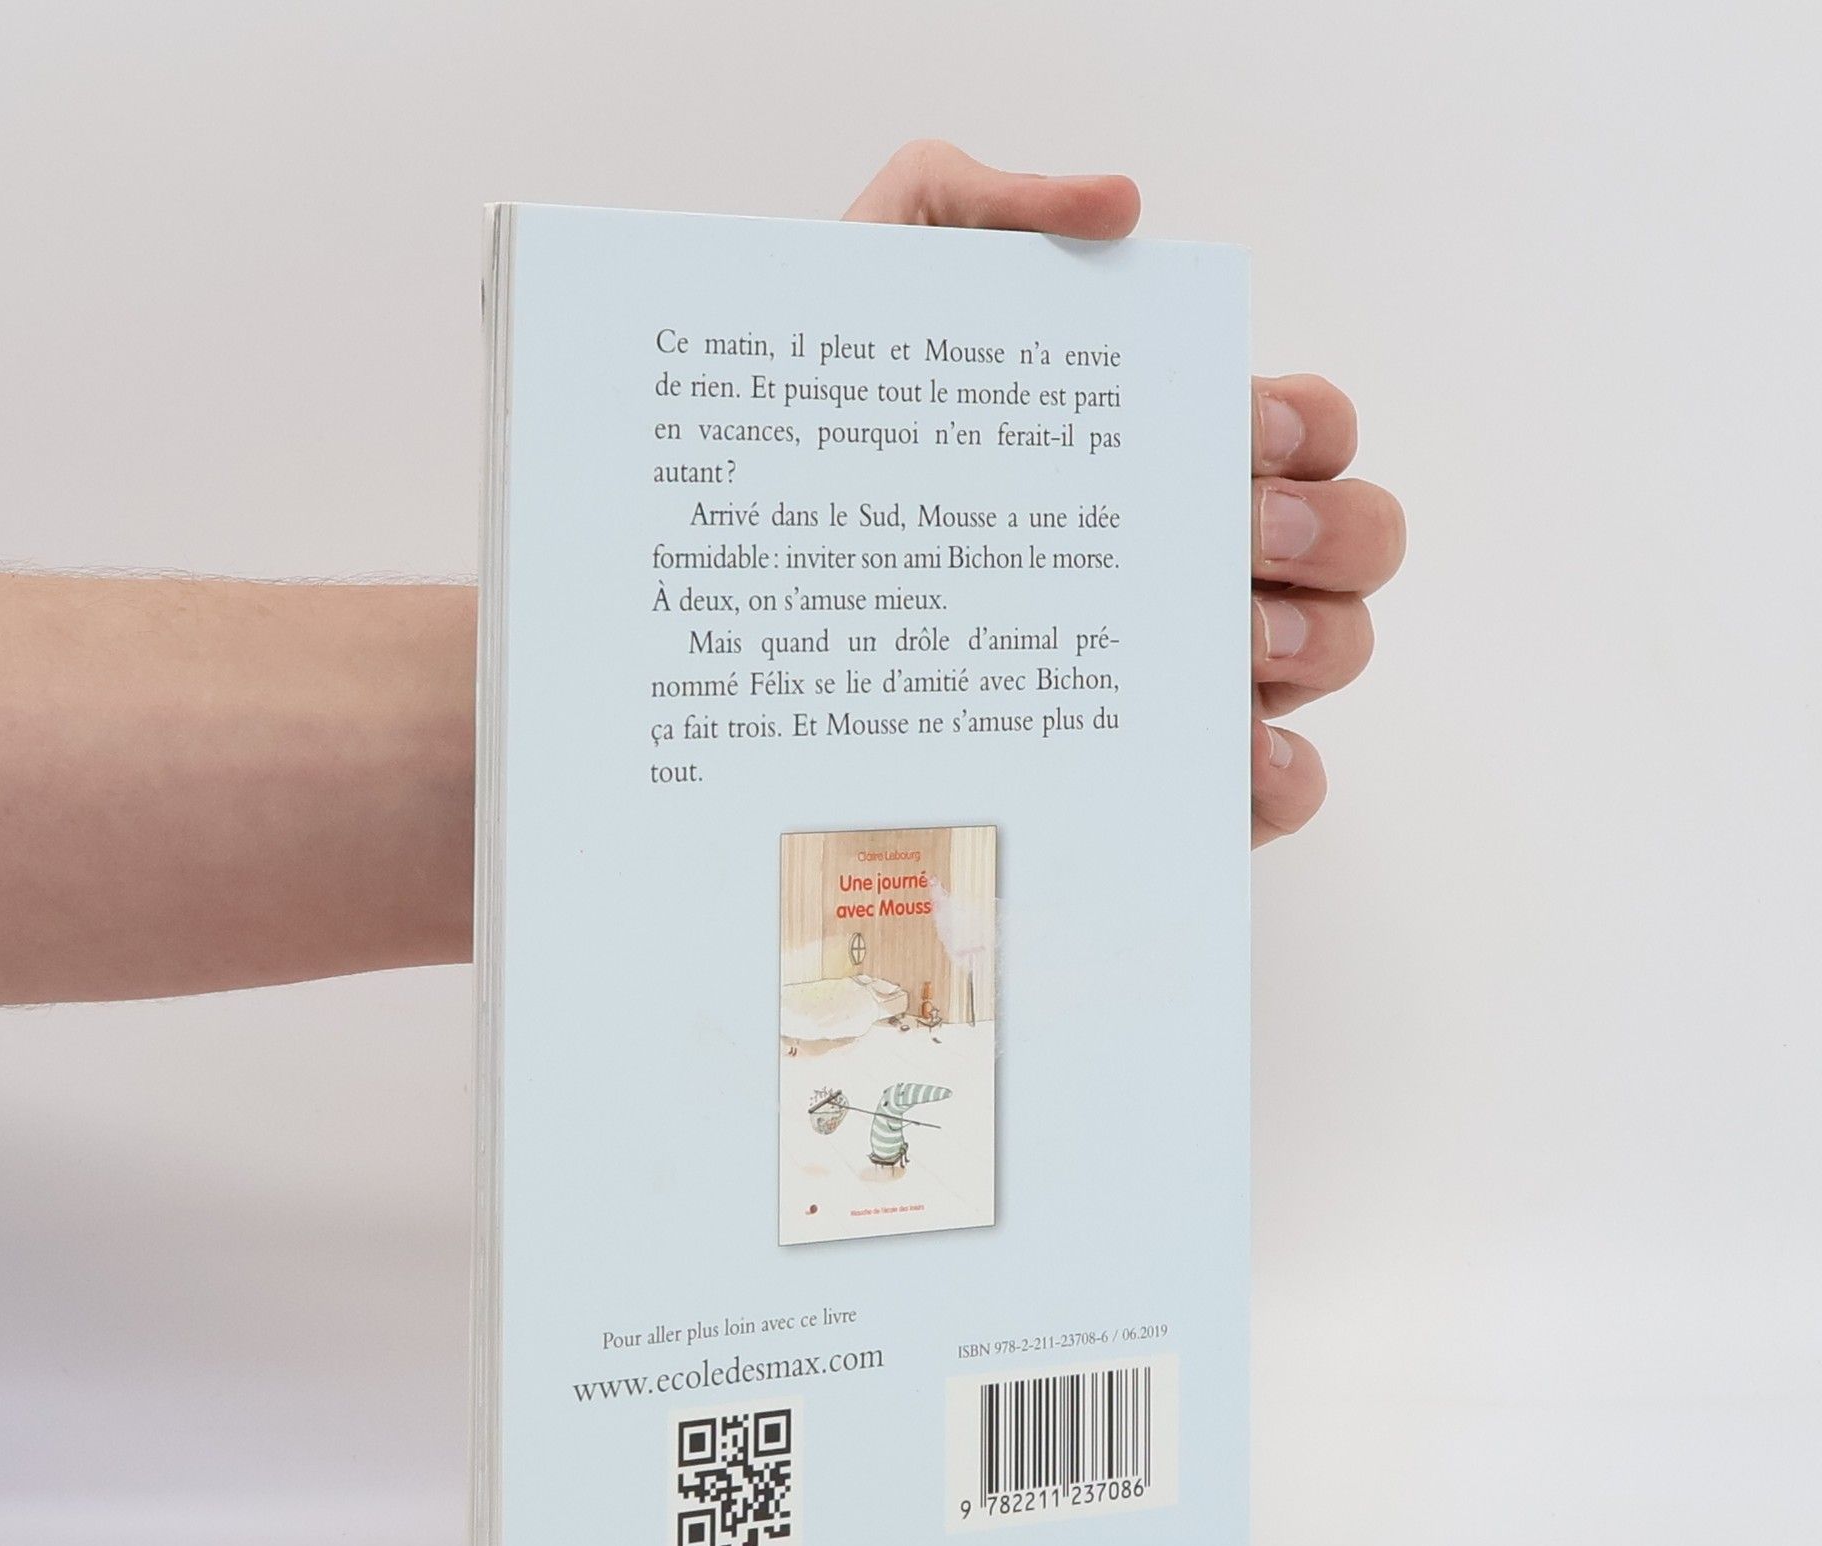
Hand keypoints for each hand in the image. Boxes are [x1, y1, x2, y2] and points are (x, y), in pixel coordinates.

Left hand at [846, 141, 1405, 845]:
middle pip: (1352, 539)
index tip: (1236, 424)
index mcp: (1161, 450)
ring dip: (1316, 641)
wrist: (744, 589)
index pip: (1307, 428)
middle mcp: (1192, 558)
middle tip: (1241, 535)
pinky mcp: (1155, 777)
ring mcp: (1185, 672)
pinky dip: (1284, 771)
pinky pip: (1275, 789)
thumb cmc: (826, 449)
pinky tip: (1231, 751)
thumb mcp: (879, 297)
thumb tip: (1119, 205)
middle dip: (1329, 530)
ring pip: (1335, 652)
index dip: (1308, 422)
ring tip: (1231, 643)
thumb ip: (982, 209)